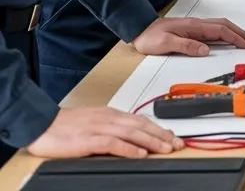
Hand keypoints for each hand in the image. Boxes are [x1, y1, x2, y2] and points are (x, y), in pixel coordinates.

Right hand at [27, 106, 183, 158]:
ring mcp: (100, 127)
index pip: (141, 120)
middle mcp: (110, 118)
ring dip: (152, 141)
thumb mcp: (94, 122)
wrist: (42, 124)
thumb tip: (129, 138)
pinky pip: (114, 143)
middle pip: (142, 126)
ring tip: (166, 148)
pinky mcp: (89, 139)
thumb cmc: (66, 125)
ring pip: (133, 133)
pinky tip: (140, 153)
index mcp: (112, 114)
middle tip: (177, 144)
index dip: (159, 128)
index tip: (172, 136)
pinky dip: (129, 148)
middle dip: (162, 135)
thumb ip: (112, 128)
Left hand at [132, 16, 244, 56]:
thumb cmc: (150, 37)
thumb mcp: (166, 44)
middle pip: (224, 26)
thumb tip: (206, 50)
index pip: (220, 30)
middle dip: (240, 33)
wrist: (140, 29)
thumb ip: (186, 46)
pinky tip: (226, 39)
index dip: (235, 37)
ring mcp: (195, 26)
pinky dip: (224, 33)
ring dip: (234, 32)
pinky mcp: (192, 30)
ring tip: (244, 40)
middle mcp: (197, 24)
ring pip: (220, 27)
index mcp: (194, 27)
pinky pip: (213, 30)